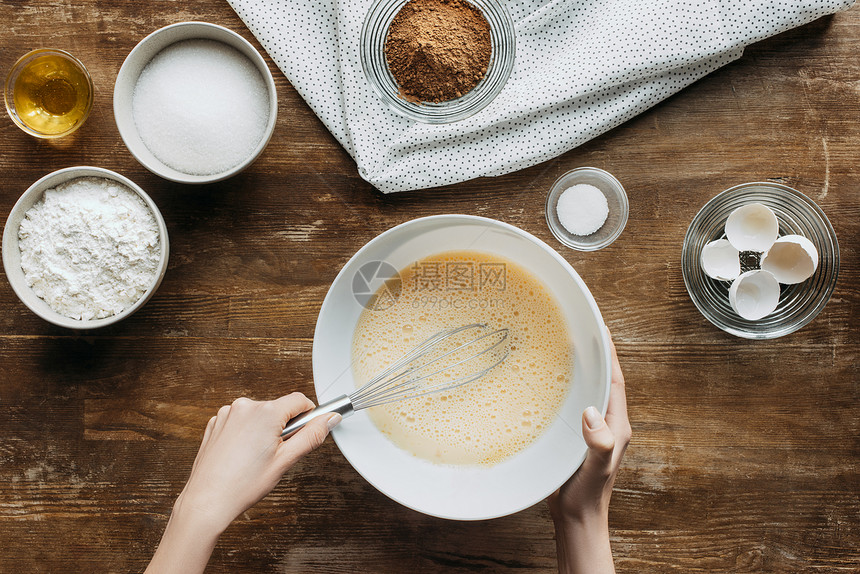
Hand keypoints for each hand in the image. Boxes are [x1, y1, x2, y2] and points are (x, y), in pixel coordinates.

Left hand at [146, 393, 339, 573]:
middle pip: (279, 408)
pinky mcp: (216, 423)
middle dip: (284, 427)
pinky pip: (241, 421)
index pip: (300, 400)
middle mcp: (245, 406)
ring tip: (256, 458)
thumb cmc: (243, 484)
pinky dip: (246, 433)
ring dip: (264, 430)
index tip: (308, 430)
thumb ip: (312, 435)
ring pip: (259, 415)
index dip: (309, 415)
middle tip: (277, 454)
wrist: (207, 500)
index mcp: (265, 413)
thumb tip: (330, 419)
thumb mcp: (286, 461)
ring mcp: (227, 414)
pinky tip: (242, 455)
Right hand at [547, 330, 630, 573]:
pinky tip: (550, 383)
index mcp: (617, 426)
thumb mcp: (595, 468)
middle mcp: (607, 424)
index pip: (615, 382)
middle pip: (603, 381)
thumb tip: (592, 413)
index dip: (609, 355)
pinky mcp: (575, 436)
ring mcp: (591, 430)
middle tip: (581, 329)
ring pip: (587, 391)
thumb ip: (600, 443)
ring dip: (581, 370)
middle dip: (596, 355)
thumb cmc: (588, 496)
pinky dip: (565, 389)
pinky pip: (573, 404)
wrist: (577, 518)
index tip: (601, 330)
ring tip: (566, 347)